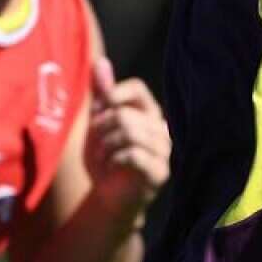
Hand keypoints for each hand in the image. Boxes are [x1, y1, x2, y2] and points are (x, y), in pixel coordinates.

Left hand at [83, 57, 170, 221]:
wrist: (108, 200)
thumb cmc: (106, 159)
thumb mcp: (98, 125)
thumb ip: (101, 94)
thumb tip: (100, 61)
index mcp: (149, 113)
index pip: (137, 89)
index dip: (114, 95)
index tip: (98, 111)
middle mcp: (161, 129)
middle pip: (125, 113)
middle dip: (101, 129)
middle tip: (97, 144)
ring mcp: (163, 151)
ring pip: (129, 132)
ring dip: (106, 146)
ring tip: (103, 157)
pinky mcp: (159, 172)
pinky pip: (133, 154)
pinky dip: (114, 159)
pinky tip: (112, 167)